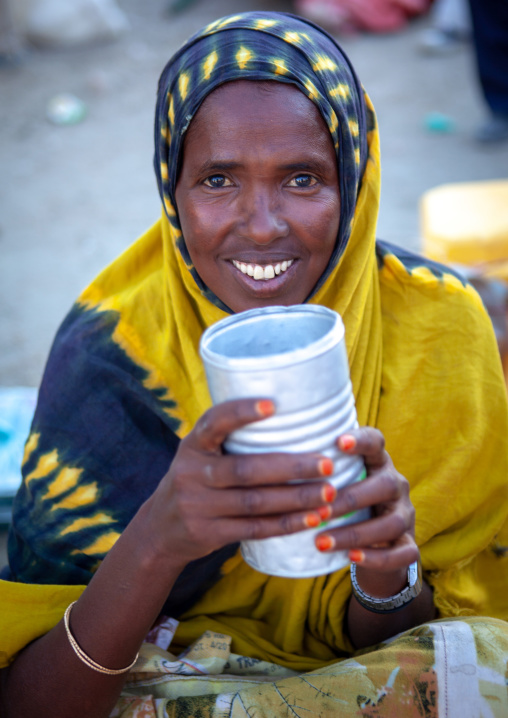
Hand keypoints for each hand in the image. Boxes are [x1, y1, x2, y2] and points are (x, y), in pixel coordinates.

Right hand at [143, 398, 336, 567]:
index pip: (214, 422)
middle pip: (246, 469)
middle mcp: (191, 473)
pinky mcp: (208, 533)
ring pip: (255, 502)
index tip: (273, 405)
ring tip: (329, 493)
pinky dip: (286, 524)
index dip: (241, 412)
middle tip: (327, 463)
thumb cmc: (197, 480)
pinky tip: (312, 518)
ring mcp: (197, 506)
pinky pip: (254, 528)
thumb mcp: (200, 455)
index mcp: (193, 445)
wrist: (160, 529)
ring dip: (297, 498)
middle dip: (291, 466)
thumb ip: (229, 442)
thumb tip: (292, 420)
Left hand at [315, 427, 418, 596]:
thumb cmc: (345, 504)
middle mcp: (395, 484)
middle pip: (383, 485)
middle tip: (318, 512)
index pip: (376, 442)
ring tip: (321, 542)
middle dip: (348, 499)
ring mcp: (405, 514)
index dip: (361, 440)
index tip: (339, 441)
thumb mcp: (338, 482)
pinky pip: (402, 553)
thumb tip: (269, 458)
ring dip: (354, 533)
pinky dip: (376, 557)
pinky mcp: (408, 544)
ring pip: (390, 523)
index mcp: (377, 462)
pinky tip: (351, 558)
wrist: (378, 544)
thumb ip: (317, 470)